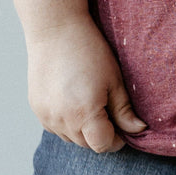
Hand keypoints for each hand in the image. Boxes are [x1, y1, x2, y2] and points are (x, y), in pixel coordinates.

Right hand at [26, 15, 146, 152]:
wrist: (55, 28)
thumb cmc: (89, 51)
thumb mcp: (114, 81)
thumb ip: (125, 111)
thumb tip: (138, 130)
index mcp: (84, 114)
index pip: (103, 145)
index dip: (116, 139)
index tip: (121, 126)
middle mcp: (63, 120)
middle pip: (88, 144)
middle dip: (100, 135)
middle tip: (108, 113)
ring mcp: (47, 115)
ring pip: (71, 138)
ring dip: (83, 130)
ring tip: (90, 105)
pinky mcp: (37, 108)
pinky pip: (56, 128)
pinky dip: (66, 122)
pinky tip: (72, 102)